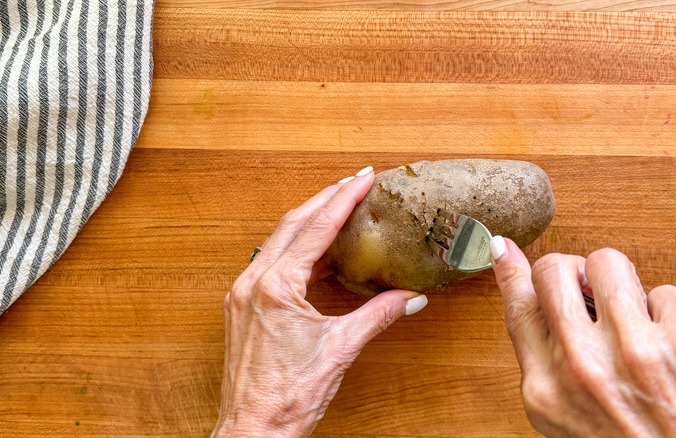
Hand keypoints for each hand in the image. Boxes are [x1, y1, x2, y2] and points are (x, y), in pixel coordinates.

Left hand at [213, 167, 427, 436]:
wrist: (253, 431)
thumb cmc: (288, 398)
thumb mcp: (341, 350)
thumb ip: (378, 316)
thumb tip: (410, 298)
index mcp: (275, 287)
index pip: (316, 229)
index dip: (343, 199)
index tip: (363, 178)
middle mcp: (252, 283)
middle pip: (292, 224)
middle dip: (325, 199)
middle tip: (353, 182)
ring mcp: (242, 294)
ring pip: (278, 240)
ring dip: (308, 221)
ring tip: (337, 206)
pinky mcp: (242, 306)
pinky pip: (270, 262)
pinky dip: (296, 248)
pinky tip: (316, 251)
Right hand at [489, 239, 675, 436]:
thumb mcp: (566, 420)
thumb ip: (546, 363)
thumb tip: (529, 301)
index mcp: (547, 391)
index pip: (518, 307)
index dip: (509, 270)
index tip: (505, 249)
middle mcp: (583, 368)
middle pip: (556, 271)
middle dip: (572, 270)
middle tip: (589, 287)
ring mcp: (635, 351)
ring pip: (609, 263)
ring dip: (620, 281)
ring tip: (633, 311)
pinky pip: (666, 291)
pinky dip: (669, 311)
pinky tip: (671, 342)